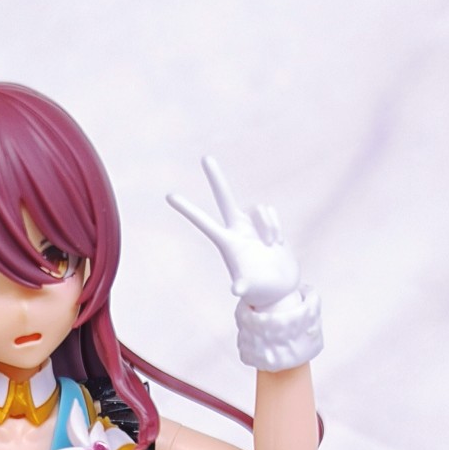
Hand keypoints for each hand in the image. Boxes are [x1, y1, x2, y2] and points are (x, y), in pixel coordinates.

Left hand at [167, 156, 300, 309]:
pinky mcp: (267, 223)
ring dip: (268, 226)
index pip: (203, 222)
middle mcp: (237, 230)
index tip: (169, 195)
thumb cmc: (261, 291)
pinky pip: (271, 212)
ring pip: (258, 208)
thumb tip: (236, 291)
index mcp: (227, 242)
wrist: (279, 289)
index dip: (187, 209)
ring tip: (270, 246)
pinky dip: (276, 226)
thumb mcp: (249, 288)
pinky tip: (277, 243)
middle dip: (216, 178)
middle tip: (205, 157)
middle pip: (224, 198)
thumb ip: (243, 287)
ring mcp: (252, 226)